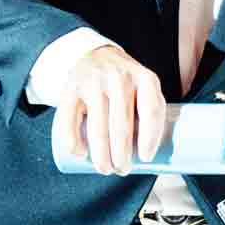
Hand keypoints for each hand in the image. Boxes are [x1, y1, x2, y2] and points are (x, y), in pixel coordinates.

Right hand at [55, 45, 166, 175]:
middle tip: (123, 170)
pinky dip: (74, 142)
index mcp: (144, 78)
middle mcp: (119, 77)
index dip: (149, 138)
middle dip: (122, 155)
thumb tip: (154, 154)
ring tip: (105, 169)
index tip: (146, 158)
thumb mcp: (144, 86)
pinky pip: (69, 121)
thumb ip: (151, 110)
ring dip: (101, 155)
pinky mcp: (71, 88)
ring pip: (97, 127)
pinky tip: (81, 154)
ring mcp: (94, 82)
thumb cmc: (125, 81)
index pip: (151, 110)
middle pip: (122, 125)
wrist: (94, 54)